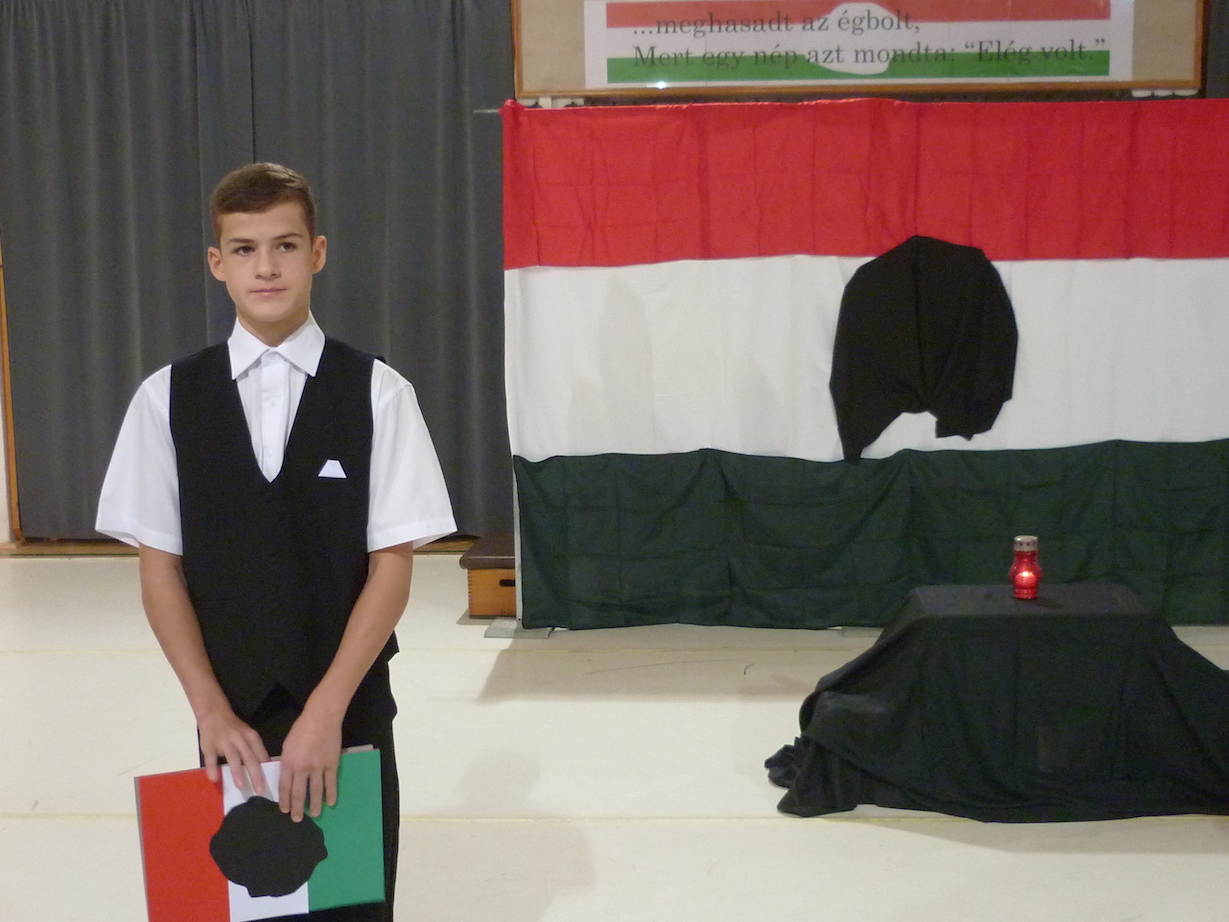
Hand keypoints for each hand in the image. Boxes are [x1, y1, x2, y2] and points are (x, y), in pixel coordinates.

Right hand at [197, 707, 269, 795]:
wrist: (214, 713)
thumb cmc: (234, 728)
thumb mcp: (248, 735)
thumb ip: (254, 750)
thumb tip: (264, 769)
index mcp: (251, 737)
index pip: (261, 754)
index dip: (266, 769)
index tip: (271, 784)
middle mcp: (240, 739)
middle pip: (250, 758)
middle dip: (256, 775)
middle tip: (260, 791)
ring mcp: (224, 742)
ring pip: (233, 757)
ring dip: (237, 771)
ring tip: (241, 786)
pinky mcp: (209, 746)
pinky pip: (211, 758)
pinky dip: (212, 768)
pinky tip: (215, 779)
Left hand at [277, 707, 342, 821]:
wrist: (321, 717)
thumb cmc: (301, 729)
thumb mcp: (287, 745)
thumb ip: (287, 762)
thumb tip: (288, 777)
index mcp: (288, 762)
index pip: (284, 787)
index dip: (284, 801)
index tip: (284, 811)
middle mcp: (302, 768)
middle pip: (298, 793)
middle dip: (297, 808)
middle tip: (296, 820)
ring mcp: (318, 767)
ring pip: (315, 791)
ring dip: (314, 805)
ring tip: (314, 815)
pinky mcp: (332, 764)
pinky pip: (331, 783)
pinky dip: (331, 794)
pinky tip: (330, 802)